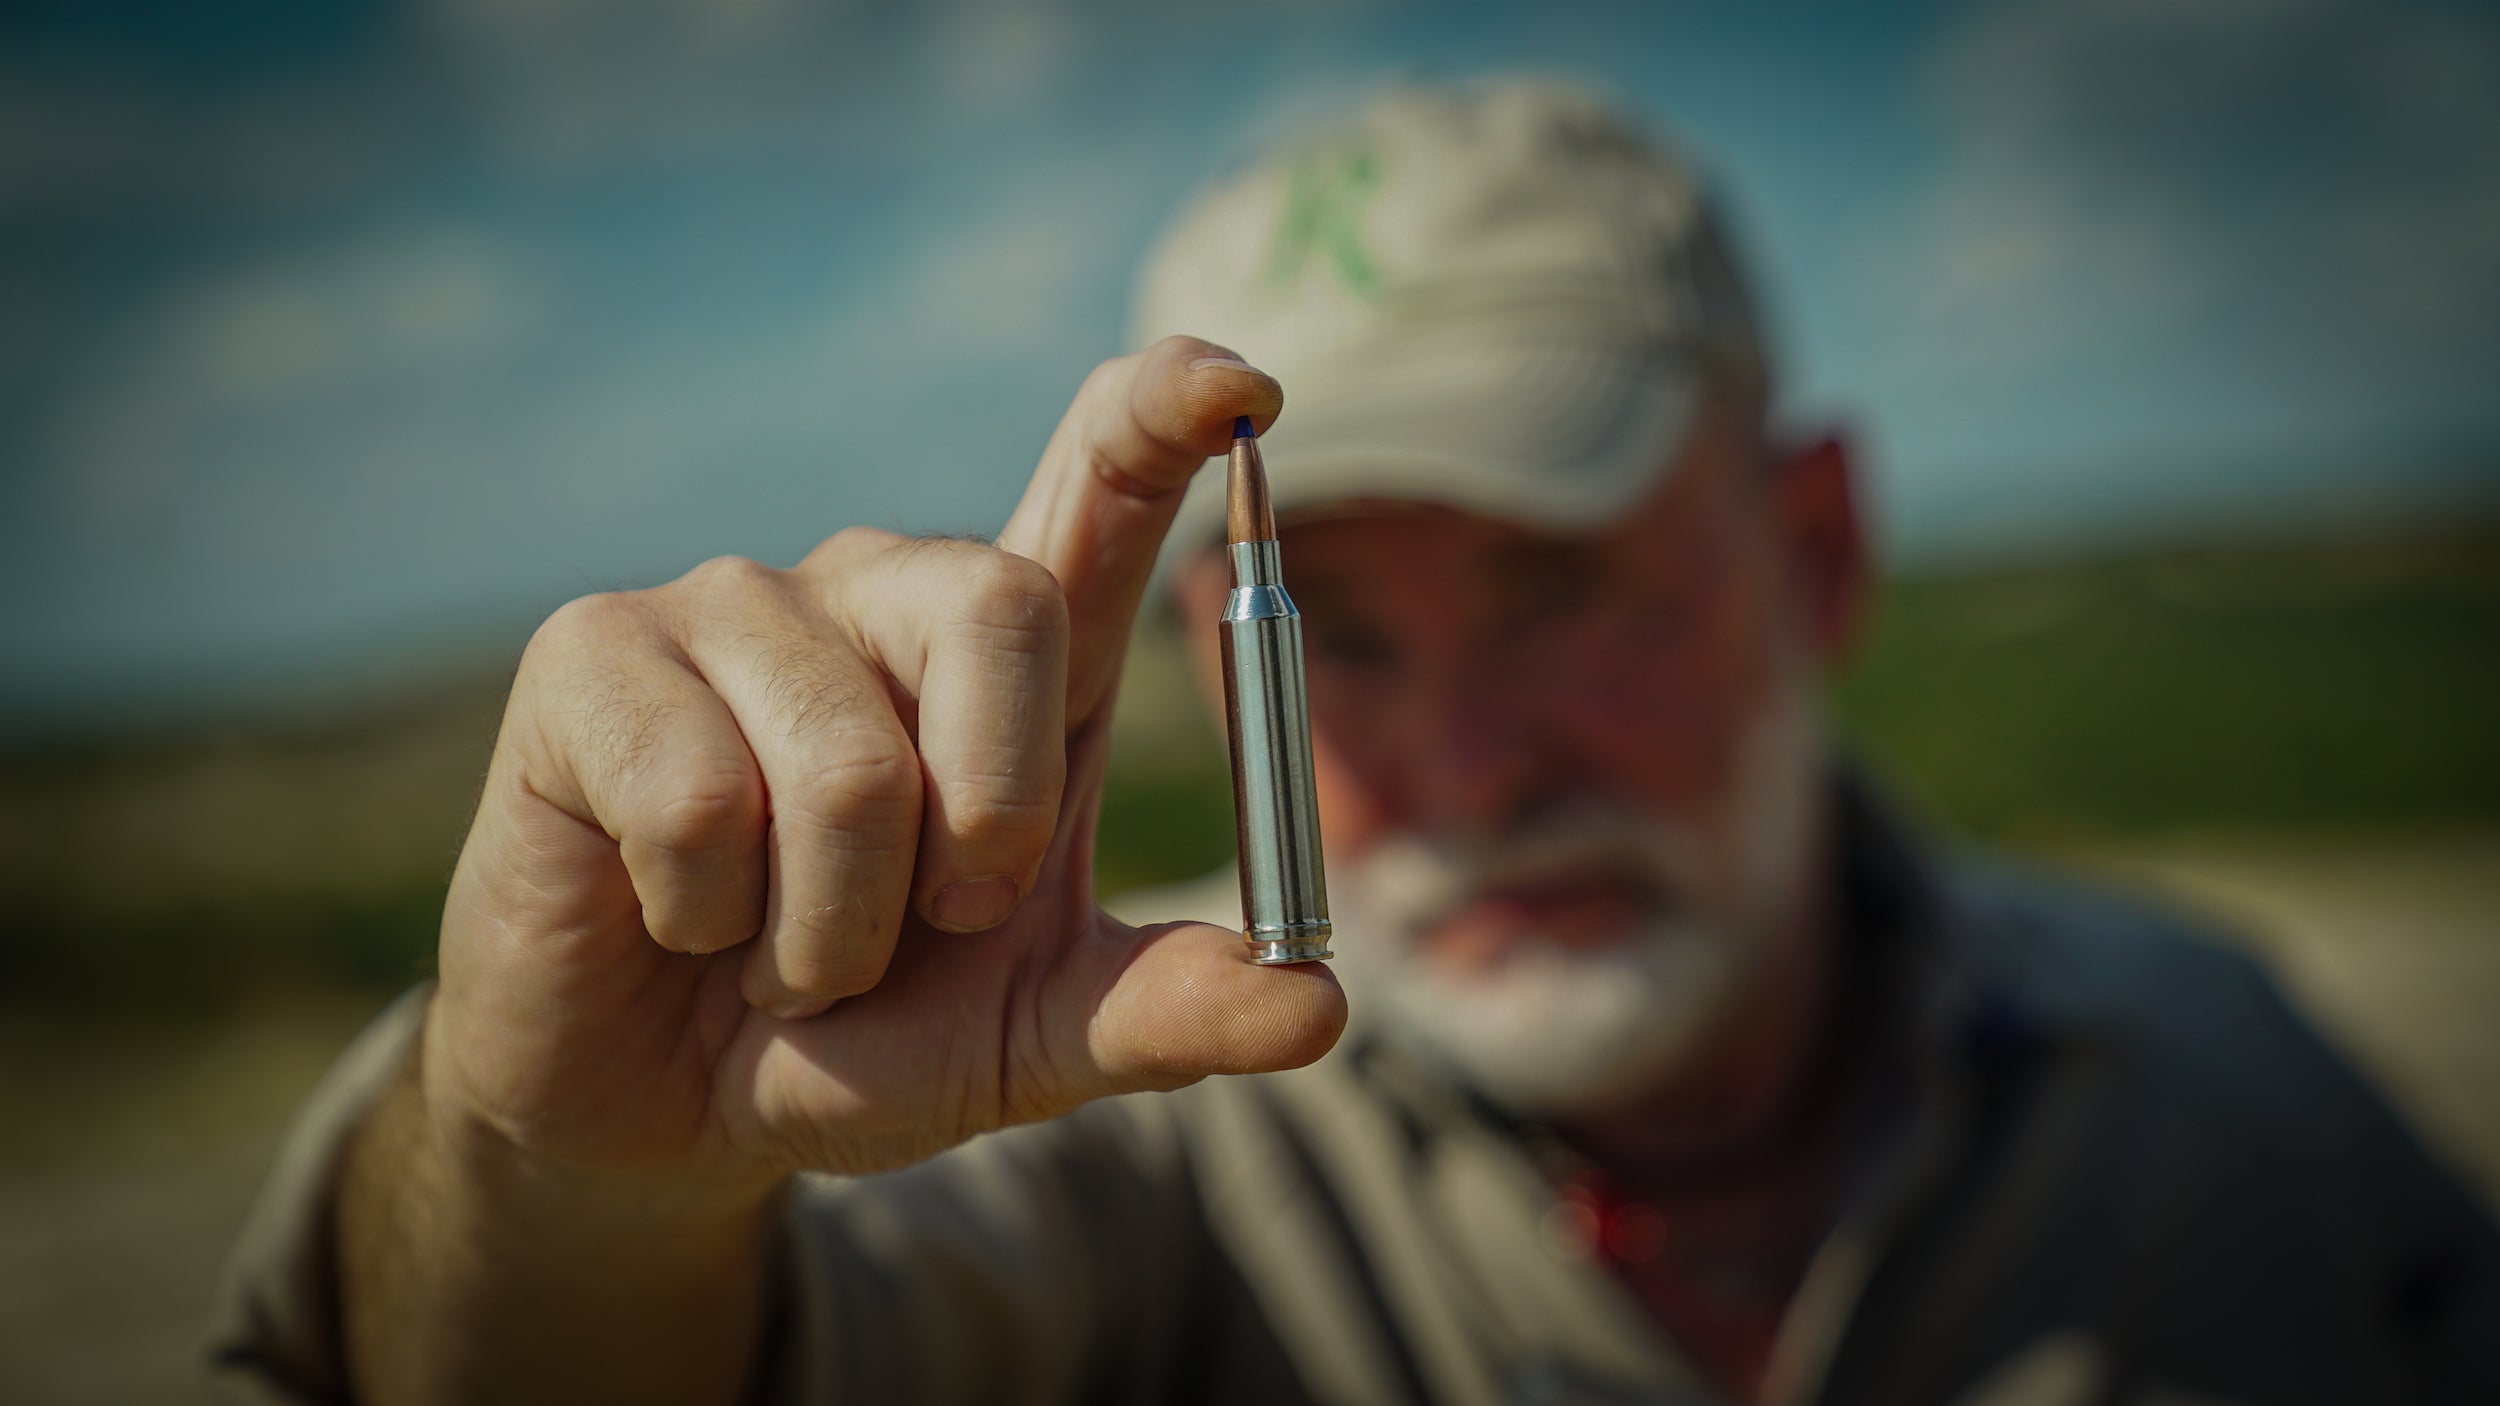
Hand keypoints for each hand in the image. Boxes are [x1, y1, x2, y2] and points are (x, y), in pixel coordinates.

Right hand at [425, 337, 1344, 1188]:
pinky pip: (701, 803)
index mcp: (1008, 657)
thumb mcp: (1034, 1040)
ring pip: (850, 767)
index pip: (1098, 477)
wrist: (665, 1109)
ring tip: (782, 951)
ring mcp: (733, 604)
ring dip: (832, 932)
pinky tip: (679, 919)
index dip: (1165, 411)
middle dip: (991, 822)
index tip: (1241, 384)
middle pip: (1006, 606)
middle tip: (928, 922)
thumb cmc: (864, 1034)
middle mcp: (882, 592)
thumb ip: (1169, 1010)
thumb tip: (1318, 1005)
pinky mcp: (594, 652)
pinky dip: (711, 922)